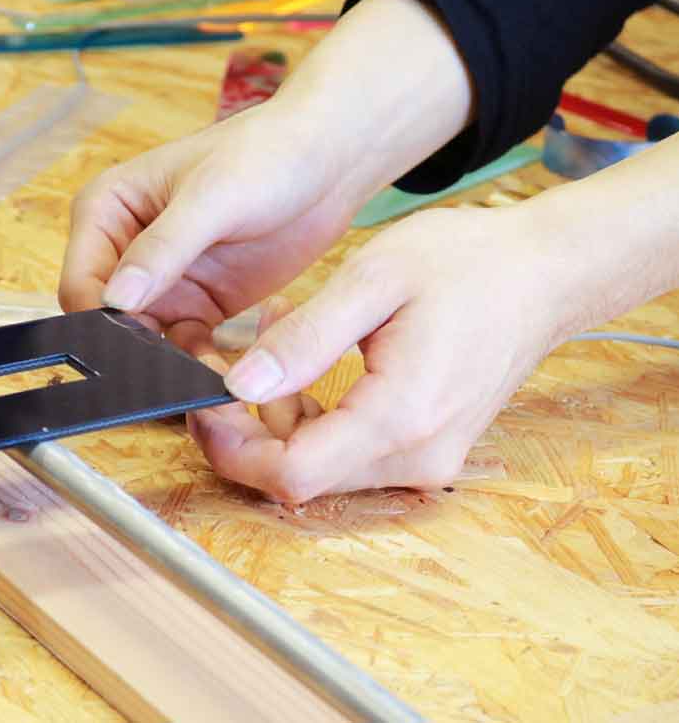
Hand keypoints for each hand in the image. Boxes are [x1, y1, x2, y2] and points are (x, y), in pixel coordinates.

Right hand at [58, 0, 474, 367]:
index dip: (102, 319)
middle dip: (135, 348)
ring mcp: (162, 282)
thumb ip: (163, 247)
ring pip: (145, 342)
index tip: (138, 344)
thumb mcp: (212, 196)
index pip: (80, 283)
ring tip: (205, 373)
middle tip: (172, 371)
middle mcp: (125, 250)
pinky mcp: (199, 305)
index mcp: (106, 211)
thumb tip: (116, 299)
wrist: (330, 160)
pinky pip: (184, 349)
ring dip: (168, 364)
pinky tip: (223, 373)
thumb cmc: (267, 152)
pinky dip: (199, 365)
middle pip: (108, 320)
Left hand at [190, 207, 572, 501]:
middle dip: (246, 428)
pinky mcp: (423, 448)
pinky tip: (307, 353)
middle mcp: (416, 457)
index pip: (290, 476)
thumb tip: (239, 387)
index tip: (200, 404)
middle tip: (222, 363)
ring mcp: (425, 460)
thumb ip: (305, 340)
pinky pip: (347, 449)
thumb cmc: (468, 264)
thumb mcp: (372, 280)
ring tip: (275, 331)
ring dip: (278, 411)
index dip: (231, 449)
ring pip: (318, 465)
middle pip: (299, 478)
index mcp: (400, 419)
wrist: (543, 274)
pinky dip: (312, 410)